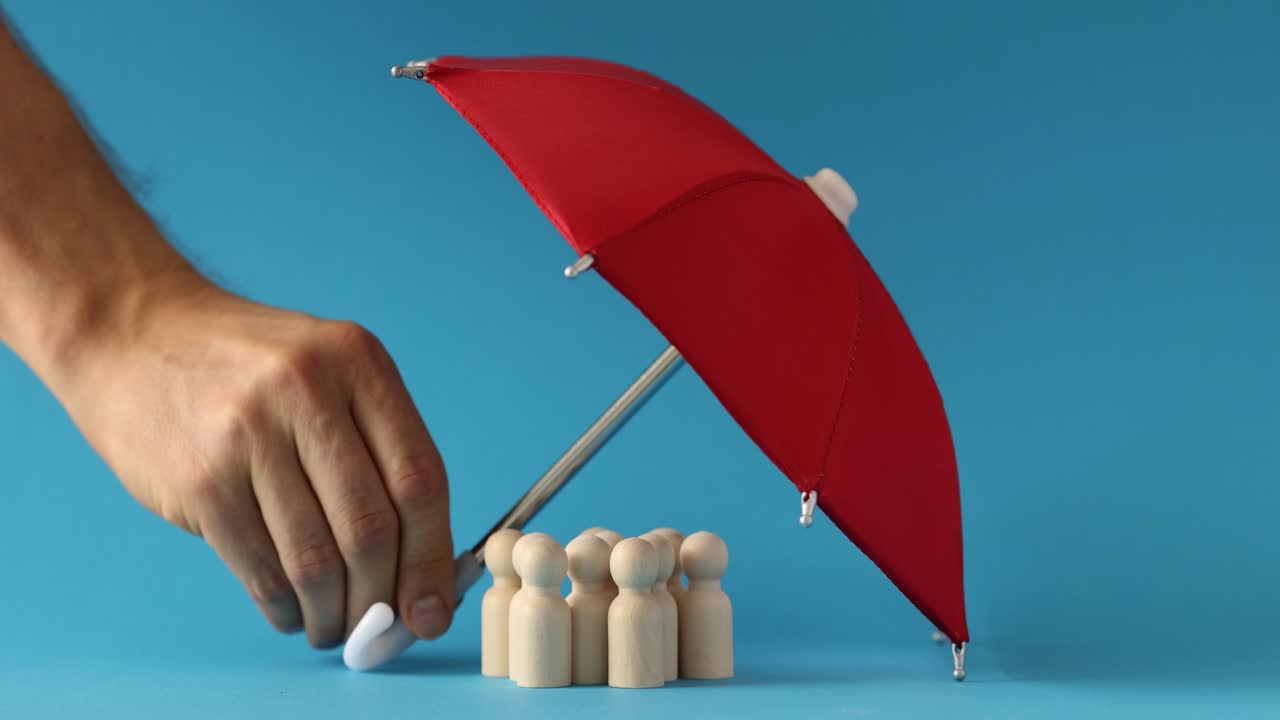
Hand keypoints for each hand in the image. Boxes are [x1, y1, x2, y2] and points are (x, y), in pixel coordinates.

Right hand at [52, 273, 454, 646]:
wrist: (137, 335)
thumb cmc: (251, 368)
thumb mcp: (330, 372)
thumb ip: (378, 451)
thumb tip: (421, 564)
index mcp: (360, 363)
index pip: (420, 479)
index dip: (432, 557)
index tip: (432, 609)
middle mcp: (308, 391)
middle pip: (371, 526)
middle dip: (382, 596)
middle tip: (380, 627)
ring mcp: (249, 434)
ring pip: (315, 558)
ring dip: (332, 612)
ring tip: (334, 627)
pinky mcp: (201, 478)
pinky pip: (259, 566)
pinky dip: (283, 606)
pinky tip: (290, 612)